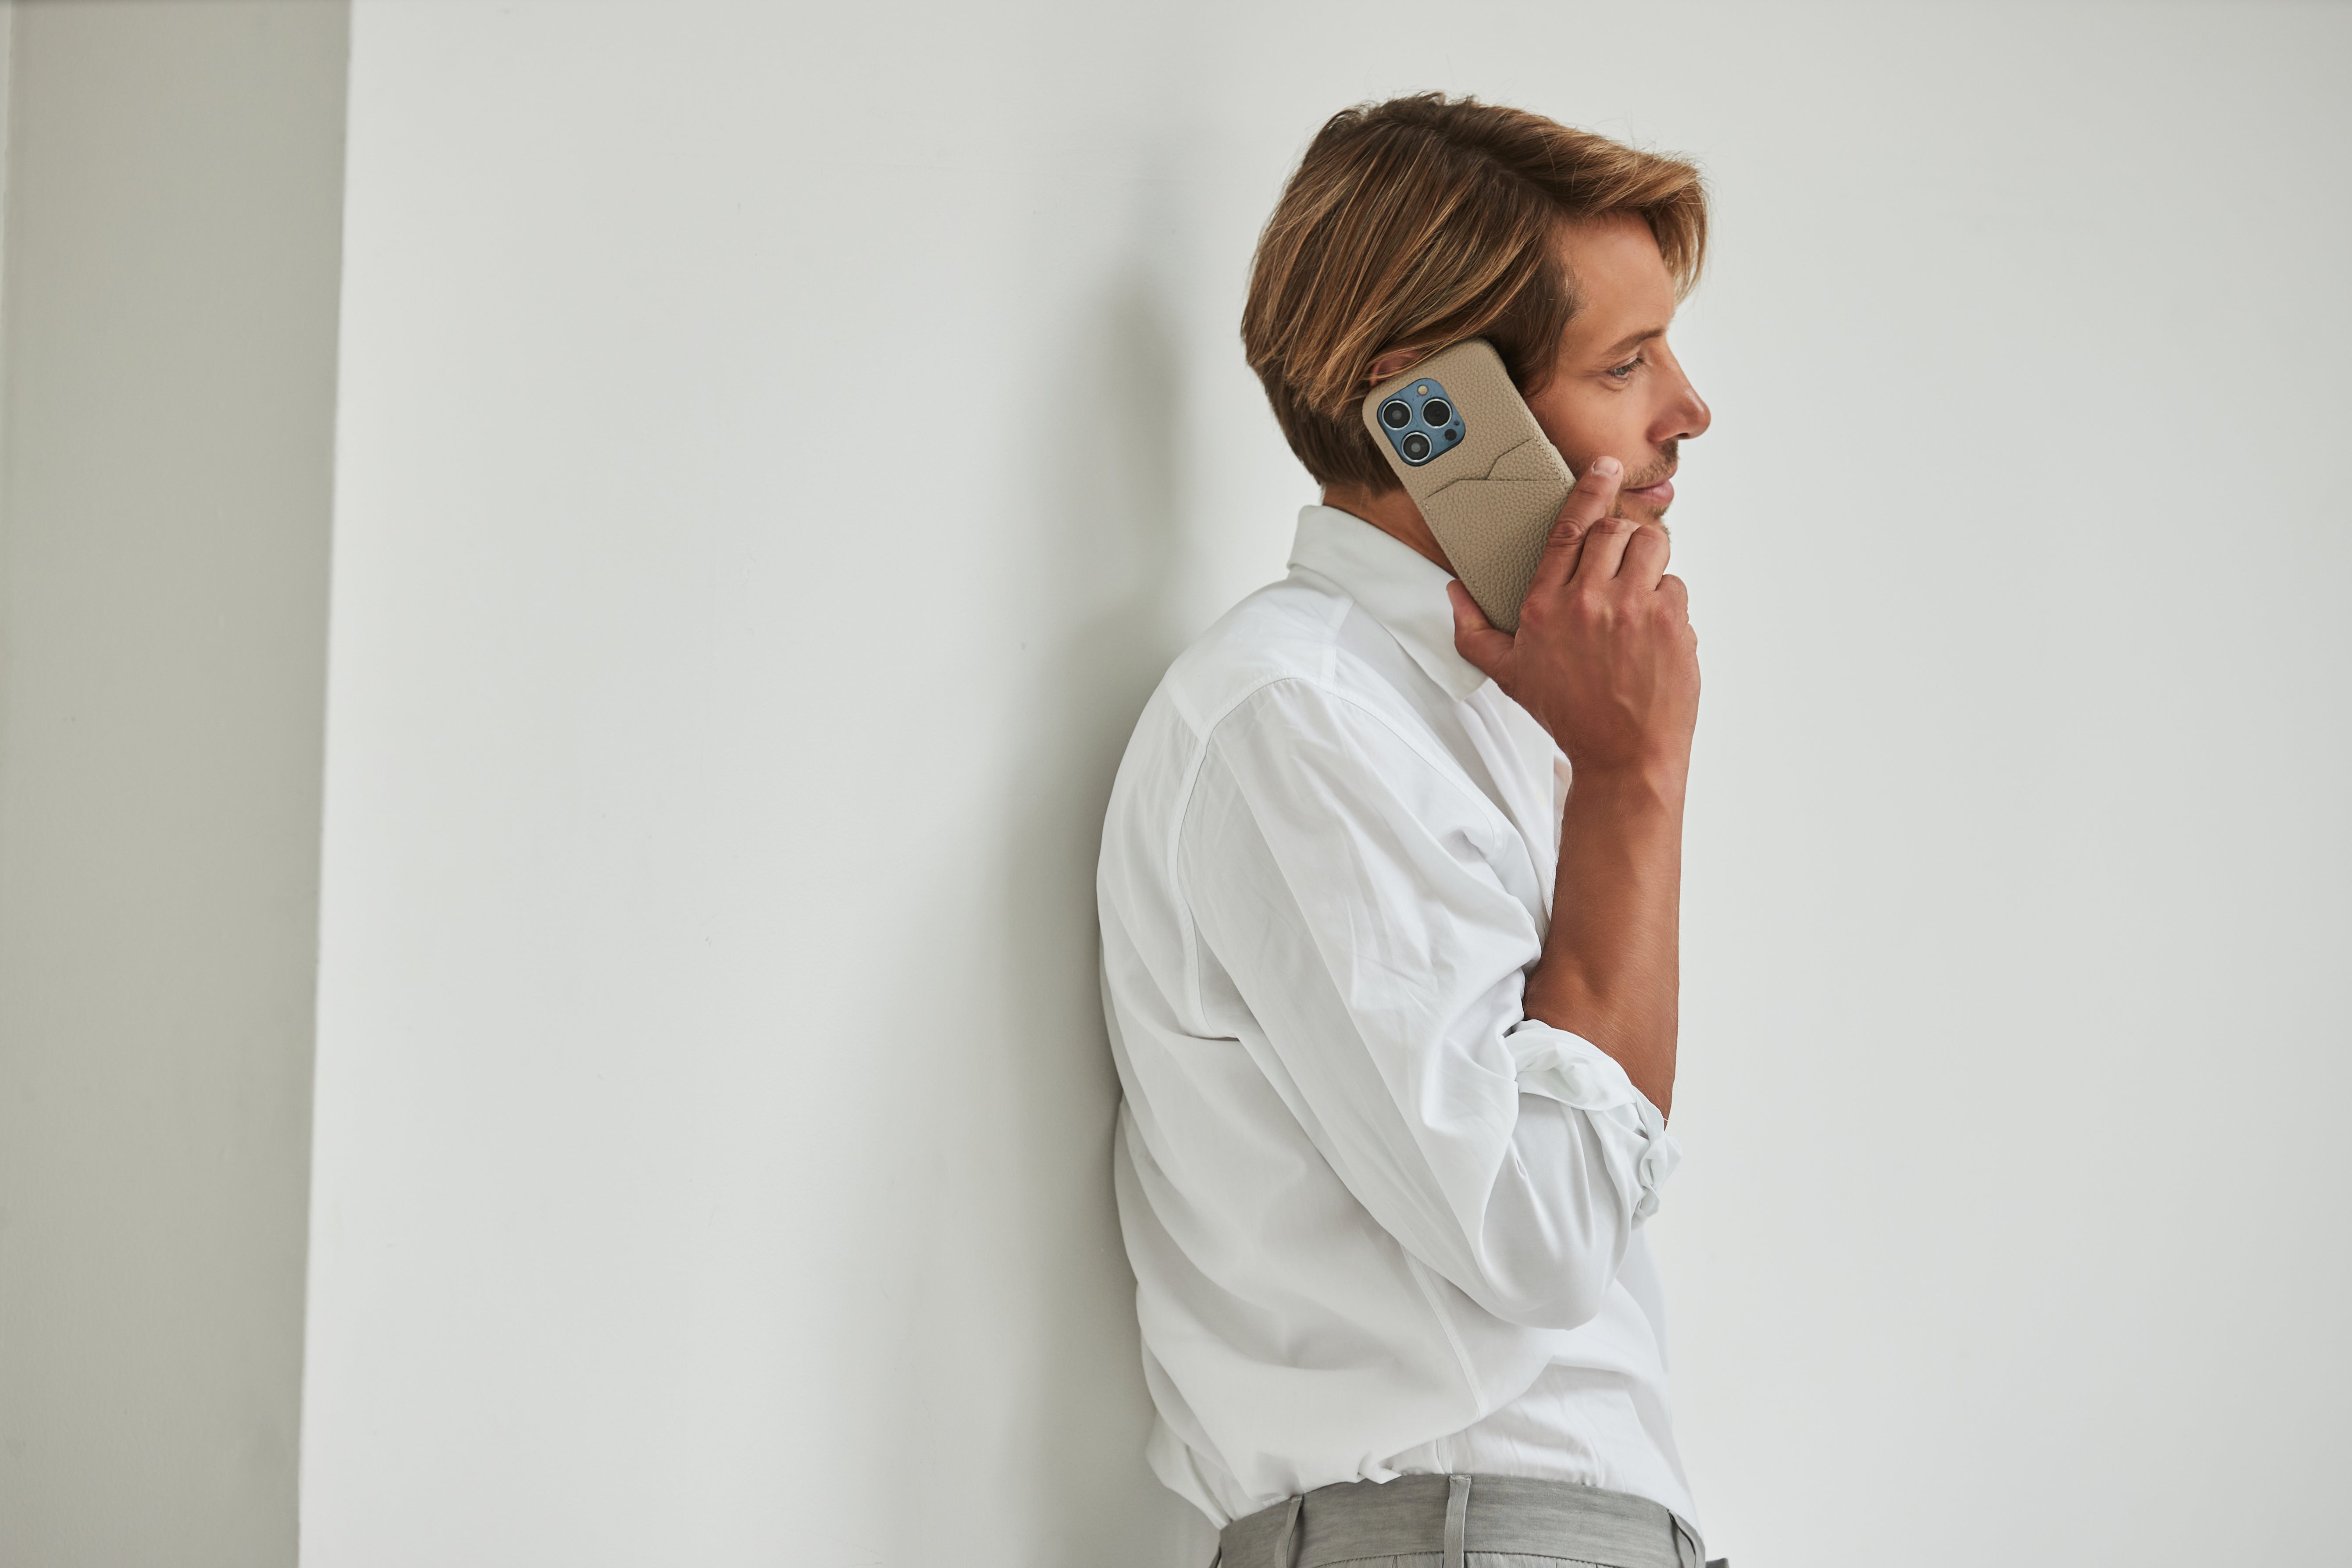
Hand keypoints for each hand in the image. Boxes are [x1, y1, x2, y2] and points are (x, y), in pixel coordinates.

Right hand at [1448, 456, 1699, 779]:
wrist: (1624, 757)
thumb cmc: (1569, 715)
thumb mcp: (1508, 674)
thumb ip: (1473, 630)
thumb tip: (1454, 593)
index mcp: (1547, 606)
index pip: (1568, 529)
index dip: (1588, 490)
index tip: (1602, 467)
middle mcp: (1590, 601)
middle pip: (1614, 530)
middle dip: (1620, 539)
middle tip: (1618, 565)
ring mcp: (1636, 610)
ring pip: (1653, 547)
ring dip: (1647, 561)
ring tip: (1638, 593)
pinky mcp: (1673, 623)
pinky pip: (1677, 586)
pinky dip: (1668, 601)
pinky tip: (1654, 632)